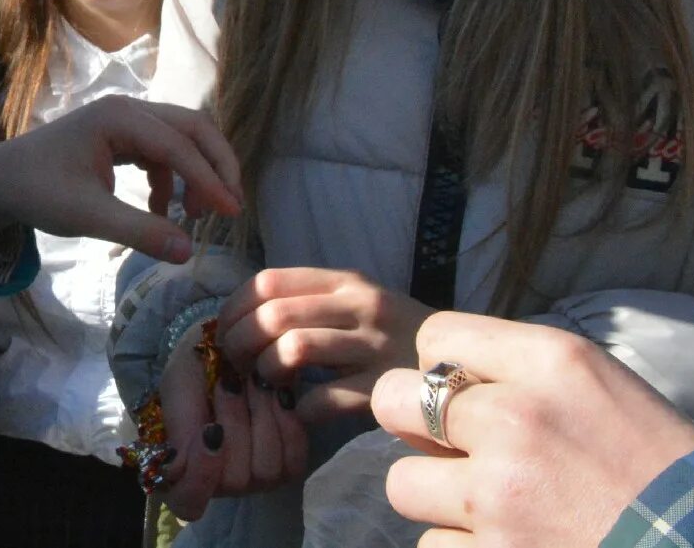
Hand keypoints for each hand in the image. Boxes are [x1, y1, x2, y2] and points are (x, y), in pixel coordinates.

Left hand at [0, 97, 241, 261]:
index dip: (208, 179)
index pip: (178, 145)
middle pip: (191, 127)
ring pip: (180, 139)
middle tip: (231, 206)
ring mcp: (123, 122)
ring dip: (196, 173)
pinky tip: (164, 211)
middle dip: (215, 165)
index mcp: (118, 118)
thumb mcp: (88, 215)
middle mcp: (127, 111)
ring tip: (197, 215)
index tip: (231, 212)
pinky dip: (173, 179)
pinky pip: (162, 152)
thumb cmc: (37, 192)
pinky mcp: (120, 138)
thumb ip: (140, 231)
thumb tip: (188, 252)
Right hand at [155, 332, 308, 520]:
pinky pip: (293, 460)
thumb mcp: (177, 385)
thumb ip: (179, 421)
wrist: (229, 349)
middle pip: (233, 480)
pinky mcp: (286, 466)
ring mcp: (255, 479)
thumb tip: (186, 460)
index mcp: (183, 471)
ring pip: (265, 470)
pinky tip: (279, 394)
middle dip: (235, 423)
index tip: (211, 430)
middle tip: (229, 381)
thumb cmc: (194, 370)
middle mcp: (219, 484)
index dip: (201, 475)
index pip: (188, 501)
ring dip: (261, 419)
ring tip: (254, 382)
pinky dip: (288, 424)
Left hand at [219, 268, 432, 419]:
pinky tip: (301, 412)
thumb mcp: (357, 304)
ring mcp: (373, 347)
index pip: (268, 281)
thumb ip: (310, 303)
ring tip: (272, 386)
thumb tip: (242, 318)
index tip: (226, 332)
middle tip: (240, 367)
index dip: (234, 308)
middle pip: (273, 315)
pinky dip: (300, 409)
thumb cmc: (396, 338)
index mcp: (344, 282)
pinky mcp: (384, 389)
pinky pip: (323, 399)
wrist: (467, 369)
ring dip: (268, 372)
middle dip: (242, 344)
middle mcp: (359, 306)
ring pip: (292, 348)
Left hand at [372, 313, 693, 546]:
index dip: (448, 369)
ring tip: (500, 507)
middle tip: (463, 451)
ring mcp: (500, 495)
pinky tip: (512, 543)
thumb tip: (436, 381)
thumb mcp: (599, 383)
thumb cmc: (657, 465)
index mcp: (551, 361)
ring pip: (402, 483)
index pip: (434, 336)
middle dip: (418, 427)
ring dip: (441, 499)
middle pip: (392, 400)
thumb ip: (515, 369)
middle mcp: (516, 418)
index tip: (478, 397)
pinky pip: (432, 546)